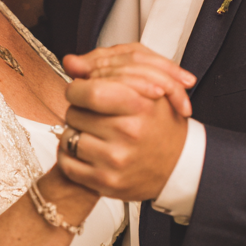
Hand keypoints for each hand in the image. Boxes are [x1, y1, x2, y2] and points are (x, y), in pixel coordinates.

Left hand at [58, 45, 194, 201]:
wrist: (179, 165)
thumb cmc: (161, 124)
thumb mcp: (149, 90)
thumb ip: (111, 72)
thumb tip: (69, 62)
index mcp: (140, 105)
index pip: (89, 91)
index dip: (78, 89)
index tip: (81, 91)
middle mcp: (128, 133)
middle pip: (74, 112)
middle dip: (78, 110)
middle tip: (93, 115)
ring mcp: (116, 160)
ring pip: (68, 137)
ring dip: (74, 132)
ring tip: (92, 132)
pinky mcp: (106, 182)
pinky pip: (67, 163)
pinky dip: (69, 156)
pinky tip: (86, 151)